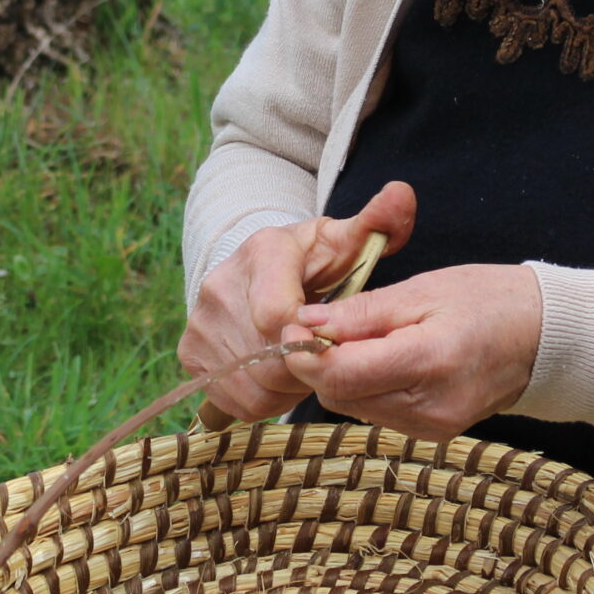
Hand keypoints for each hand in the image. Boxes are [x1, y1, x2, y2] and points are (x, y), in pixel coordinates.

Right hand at [181, 182, 416, 422]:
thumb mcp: (344, 240)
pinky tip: (278, 375)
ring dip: (287, 387)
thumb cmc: (313, 261)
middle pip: (270, 359)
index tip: (331, 336)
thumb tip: (402, 194)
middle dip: (306, 366)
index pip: (279, 316)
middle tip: (324, 354)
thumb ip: (378, 222)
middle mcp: (220, 285)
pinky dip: (262, 398)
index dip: (313, 339)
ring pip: (255, 385)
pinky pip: (235, 399)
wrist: (256, 270)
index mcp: (262, 252)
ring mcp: (200, 322)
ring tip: (302, 362)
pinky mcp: (190, 353)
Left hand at [284, 263, 542, 439]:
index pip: (341, 375)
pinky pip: (377, 413)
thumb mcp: (422, 290)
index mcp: (429, 362)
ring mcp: (432, 427)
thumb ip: (361, 313)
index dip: (305, 354)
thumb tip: (306, 324)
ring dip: (342, 376)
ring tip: (358, 337)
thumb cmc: (488, 301)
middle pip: (339, 396)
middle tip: (319, 325)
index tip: (292, 326)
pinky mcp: (432, 434)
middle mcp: (429, 407)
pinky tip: (381, 359)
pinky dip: (366, 387)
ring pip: (353, 408)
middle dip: (319, 364)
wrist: (544, 337)